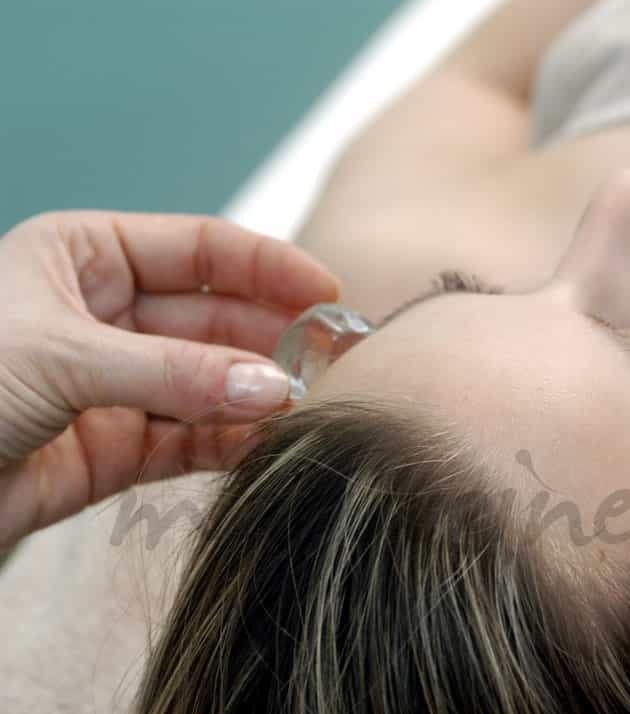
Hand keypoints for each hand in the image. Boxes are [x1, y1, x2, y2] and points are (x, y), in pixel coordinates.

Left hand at [0, 211, 339, 547]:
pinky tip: (268, 441)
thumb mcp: (61, 357)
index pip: (200, 249)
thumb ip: (174, 373)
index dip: (266, 266)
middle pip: (214, 319)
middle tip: (334, 357)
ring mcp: (116, 384)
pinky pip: (191, 439)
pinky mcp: (115, 450)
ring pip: (210, 382)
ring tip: (313, 403)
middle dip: (272, 337)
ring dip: (258, 393)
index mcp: (83, 258)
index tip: (325, 290)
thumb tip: (275, 388)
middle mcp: (105, 316)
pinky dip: (231, 442)